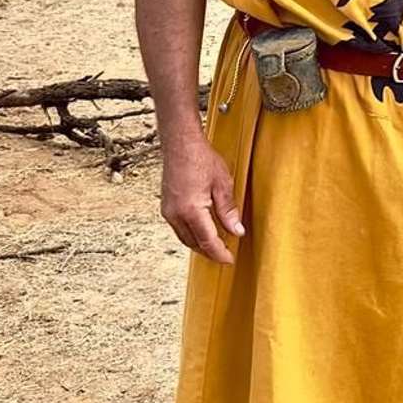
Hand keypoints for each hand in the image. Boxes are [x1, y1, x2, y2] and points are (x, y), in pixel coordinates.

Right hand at [160, 132, 243, 264]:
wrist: (181, 144)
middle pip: (194, 243)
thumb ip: (228, 211)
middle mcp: (176, 214)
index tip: (230, 259)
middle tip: (225, 255)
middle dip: (209, 252)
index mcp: (191, 210)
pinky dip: (191, 234)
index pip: (207, 241)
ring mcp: (168, 211)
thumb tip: (236, 231)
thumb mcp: (223, 184)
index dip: (220, 253)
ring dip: (199, 245)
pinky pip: (178, 228)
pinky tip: (201, 232)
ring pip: (184, 238)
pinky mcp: (166, 206)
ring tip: (215, 246)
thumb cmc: (201, 158)